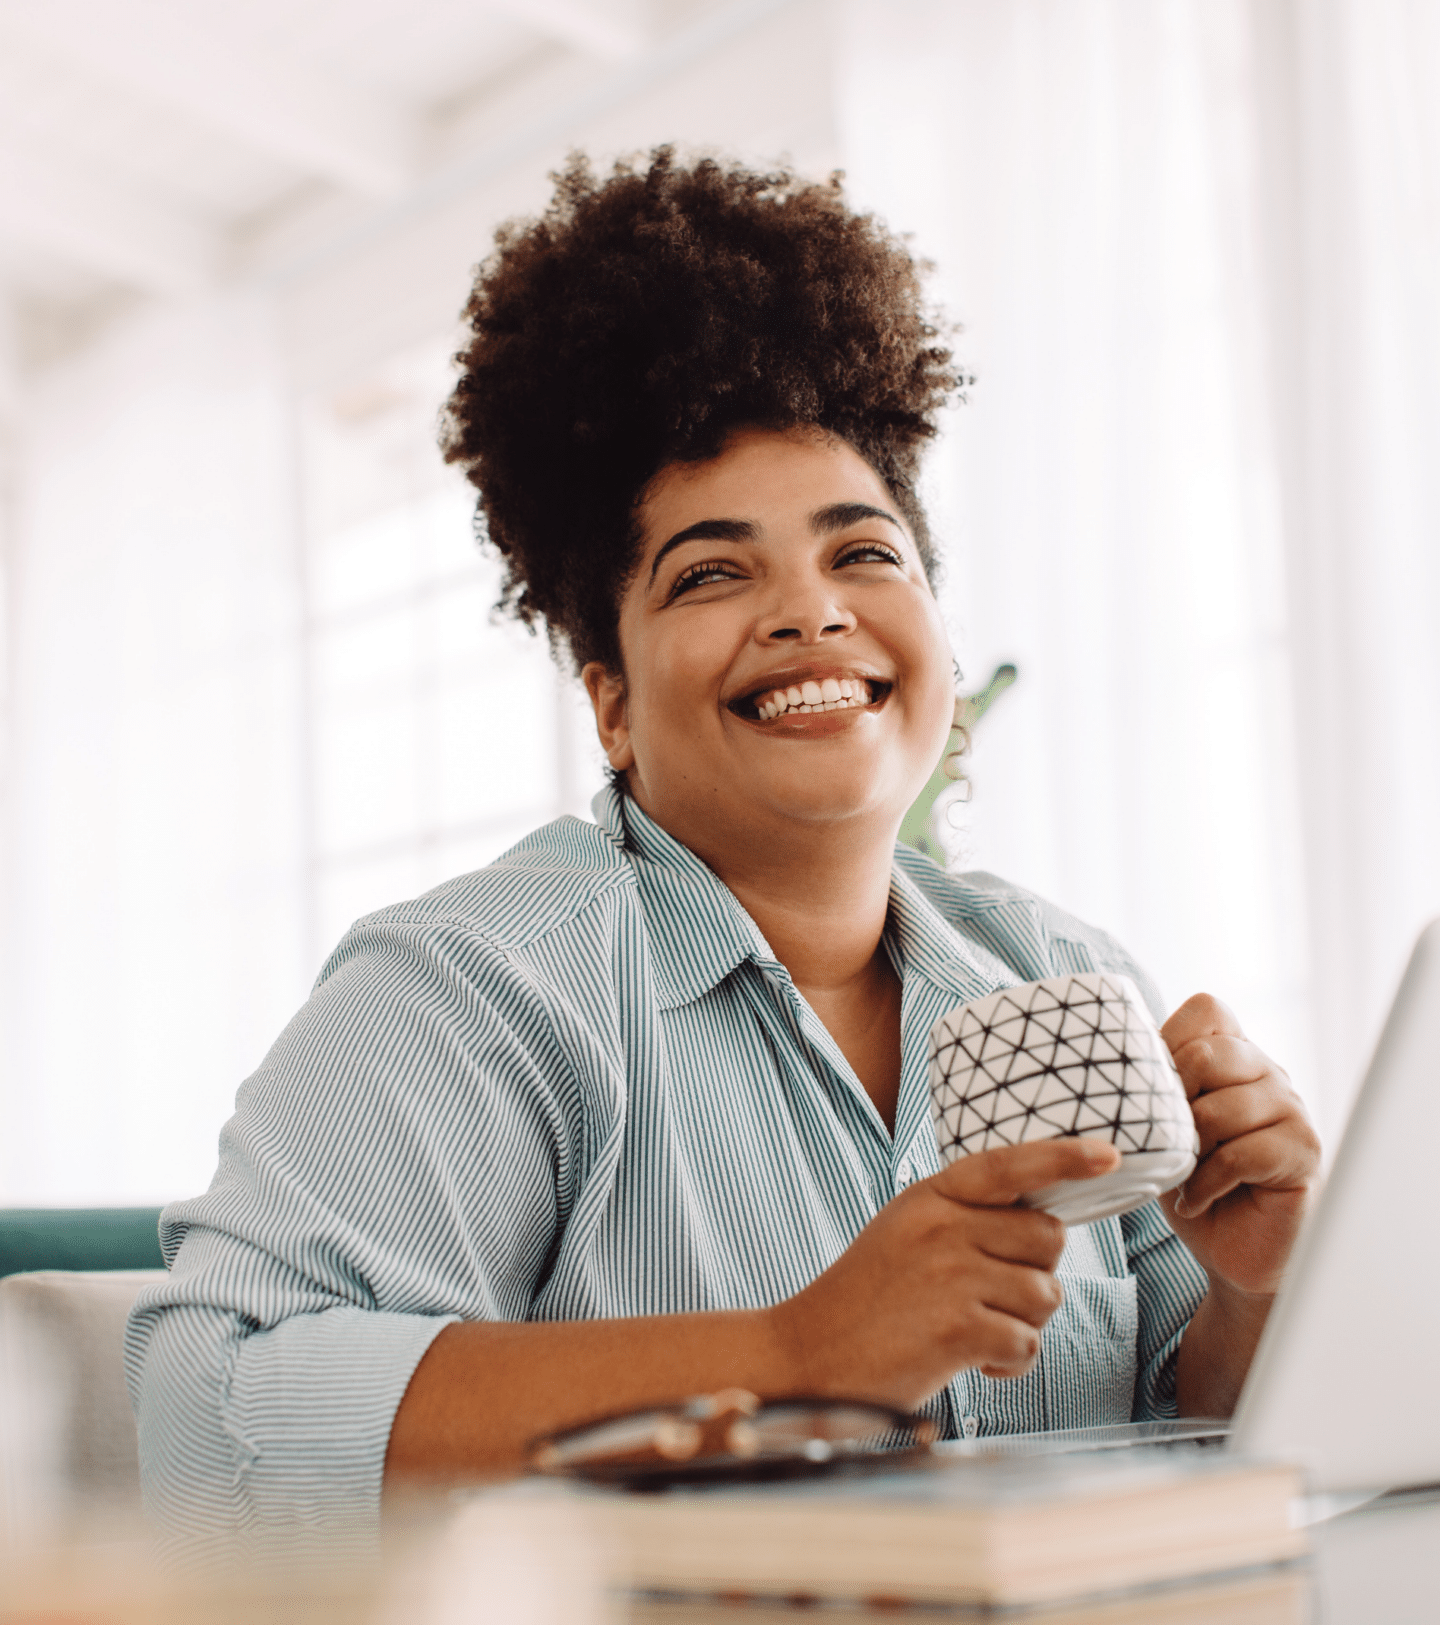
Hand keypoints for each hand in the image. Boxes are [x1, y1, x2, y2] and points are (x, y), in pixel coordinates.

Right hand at [771, 1138, 1120, 1409]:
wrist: (807, 1357)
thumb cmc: (866, 1301)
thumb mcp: (905, 1233)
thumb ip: (963, 1219)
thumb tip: (1044, 1226)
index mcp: (930, 1196)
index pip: (1008, 1165)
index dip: (1064, 1156)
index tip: (1110, 1153)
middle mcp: (942, 1226)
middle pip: (1048, 1236)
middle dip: (1037, 1271)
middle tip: (993, 1297)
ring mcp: (950, 1275)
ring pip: (1045, 1293)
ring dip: (1022, 1323)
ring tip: (972, 1332)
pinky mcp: (957, 1328)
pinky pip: (1027, 1342)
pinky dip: (1008, 1362)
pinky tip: (971, 1361)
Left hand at [1160, 995, 1320, 1297]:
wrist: (1231, 1251)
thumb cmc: (1191, 1181)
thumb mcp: (1160, 1126)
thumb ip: (1149, 1087)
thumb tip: (1102, 1059)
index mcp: (1235, 1054)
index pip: (1206, 1010)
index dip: (1170, 1040)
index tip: (1151, 1088)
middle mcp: (1269, 1071)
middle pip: (1209, 1054)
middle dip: (1173, 1101)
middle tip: (1165, 1141)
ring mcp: (1292, 1109)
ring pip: (1222, 1108)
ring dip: (1188, 1150)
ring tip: (1182, 1175)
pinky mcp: (1304, 1151)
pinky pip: (1242, 1154)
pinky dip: (1207, 1182)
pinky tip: (1197, 1199)